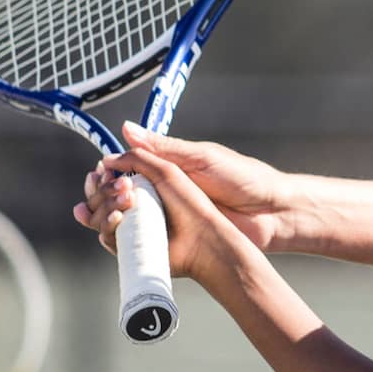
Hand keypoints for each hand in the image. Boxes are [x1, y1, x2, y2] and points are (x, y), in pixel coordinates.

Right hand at [73, 123, 288, 254]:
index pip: (127, 168)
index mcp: (169, 168)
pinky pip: (142, 242)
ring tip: (109, 214)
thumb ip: (164, 149)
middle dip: (105, 194)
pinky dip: (125, 240)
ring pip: (125, 219)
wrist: (272, 214)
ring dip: (111, 216)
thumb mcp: (202, 158)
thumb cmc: (244, 179)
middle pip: (120, 195)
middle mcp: (164, 193)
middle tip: (105, 196)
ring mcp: (167, 219)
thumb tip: (126, 129)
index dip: (110, 172)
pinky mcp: (174, 242)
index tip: (99, 176)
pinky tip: (116, 239)